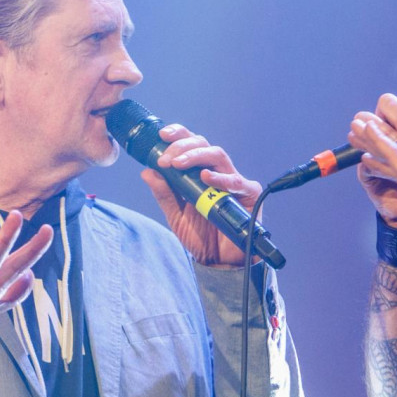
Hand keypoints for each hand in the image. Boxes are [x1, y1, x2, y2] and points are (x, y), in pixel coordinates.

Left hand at [140, 124, 262, 265]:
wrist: (219, 261)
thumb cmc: (200, 236)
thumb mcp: (175, 215)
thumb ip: (164, 194)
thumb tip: (147, 172)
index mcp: (199, 172)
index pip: (191, 144)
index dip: (178, 135)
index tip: (162, 136)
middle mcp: (217, 172)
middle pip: (203, 144)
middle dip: (182, 146)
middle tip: (166, 159)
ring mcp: (233, 181)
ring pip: (218, 155)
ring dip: (195, 156)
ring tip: (178, 164)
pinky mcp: (248, 193)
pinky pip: (236, 180)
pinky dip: (220, 177)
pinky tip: (206, 177)